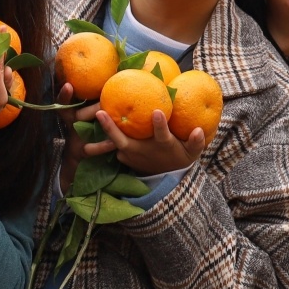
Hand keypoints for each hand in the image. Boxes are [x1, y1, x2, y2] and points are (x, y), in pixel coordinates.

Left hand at [79, 108, 207, 177]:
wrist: (166, 177)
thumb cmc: (179, 157)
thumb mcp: (192, 153)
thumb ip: (196, 142)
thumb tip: (199, 129)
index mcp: (161, 145)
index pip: (161, 134)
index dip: (158, 124)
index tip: (157, 112)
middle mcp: (142, 150)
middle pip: (123, 140)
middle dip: (111, 128)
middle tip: (100, 112)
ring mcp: (130, 155)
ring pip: (112, 143)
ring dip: (100, 131)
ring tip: (89, 115)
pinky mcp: (124, 156)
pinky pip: (111, 144)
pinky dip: (102, 135)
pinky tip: (95, 115)